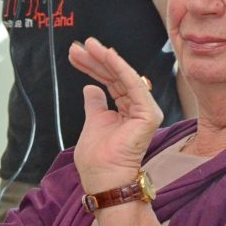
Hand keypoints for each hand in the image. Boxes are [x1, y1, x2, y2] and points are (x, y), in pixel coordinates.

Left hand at [68, 38, 163, 190]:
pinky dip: (119, 67)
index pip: (110, 82)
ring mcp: (145, 110)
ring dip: (105, 58)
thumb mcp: (92, 123)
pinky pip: (133, 84)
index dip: (93, 67)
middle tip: (78, 46)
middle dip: (96, 59)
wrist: (103, 179)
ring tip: (88, 46)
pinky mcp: (148, 114)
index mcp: (126, 111)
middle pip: (115, 76)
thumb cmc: (98, 160)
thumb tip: (91, 87)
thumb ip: (95, 104)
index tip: (76, 54)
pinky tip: (106, 54)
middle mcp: (138, 108)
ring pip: (123, 76)